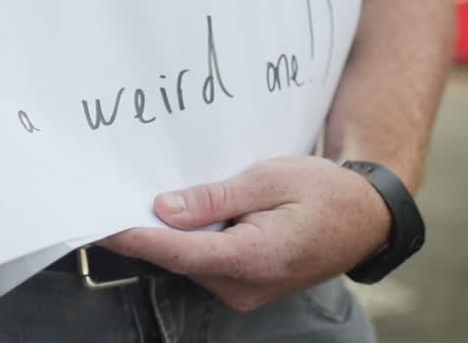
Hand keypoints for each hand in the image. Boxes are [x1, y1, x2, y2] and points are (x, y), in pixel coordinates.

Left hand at [98, 156, 391, 310]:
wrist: (365, 216)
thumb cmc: (325, 192)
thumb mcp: (271, 178)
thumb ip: (216, 197)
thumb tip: (165, 209)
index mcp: (255, 257)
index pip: (180, 252)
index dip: (137, 238)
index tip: (102, 223)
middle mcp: (245, 285)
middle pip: (178, 258)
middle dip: (149, 229)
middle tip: (118, 192)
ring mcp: (244, 290)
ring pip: (189, 261)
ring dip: (172, 233)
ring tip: (161, 192)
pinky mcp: (243, 285)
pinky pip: (205, 262)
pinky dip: (192, 239)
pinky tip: (190, 212)